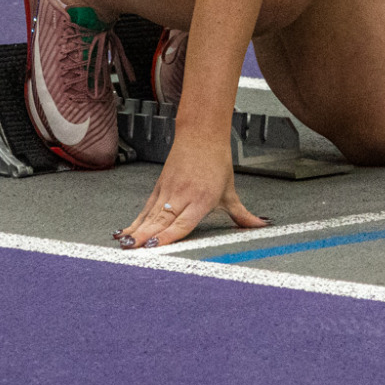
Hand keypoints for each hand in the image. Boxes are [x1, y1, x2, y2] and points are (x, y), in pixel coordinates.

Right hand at [115, 137, 267, 247]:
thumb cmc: (216, 161)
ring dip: (136, 231)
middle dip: (146, 237)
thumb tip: (260, 225)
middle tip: (133, 251)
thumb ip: (242, 214)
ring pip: (150, 215)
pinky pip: (146, 209)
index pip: (183, 223)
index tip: (156, 246)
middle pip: (161, 221)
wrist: (202, 134)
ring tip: (124, 245)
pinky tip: (125, 232)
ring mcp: (168, 191)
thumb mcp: (230, 191)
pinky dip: (135, 221)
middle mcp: (183, 196)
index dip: (169, 235)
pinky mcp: (159, 187)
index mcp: (201, 199)